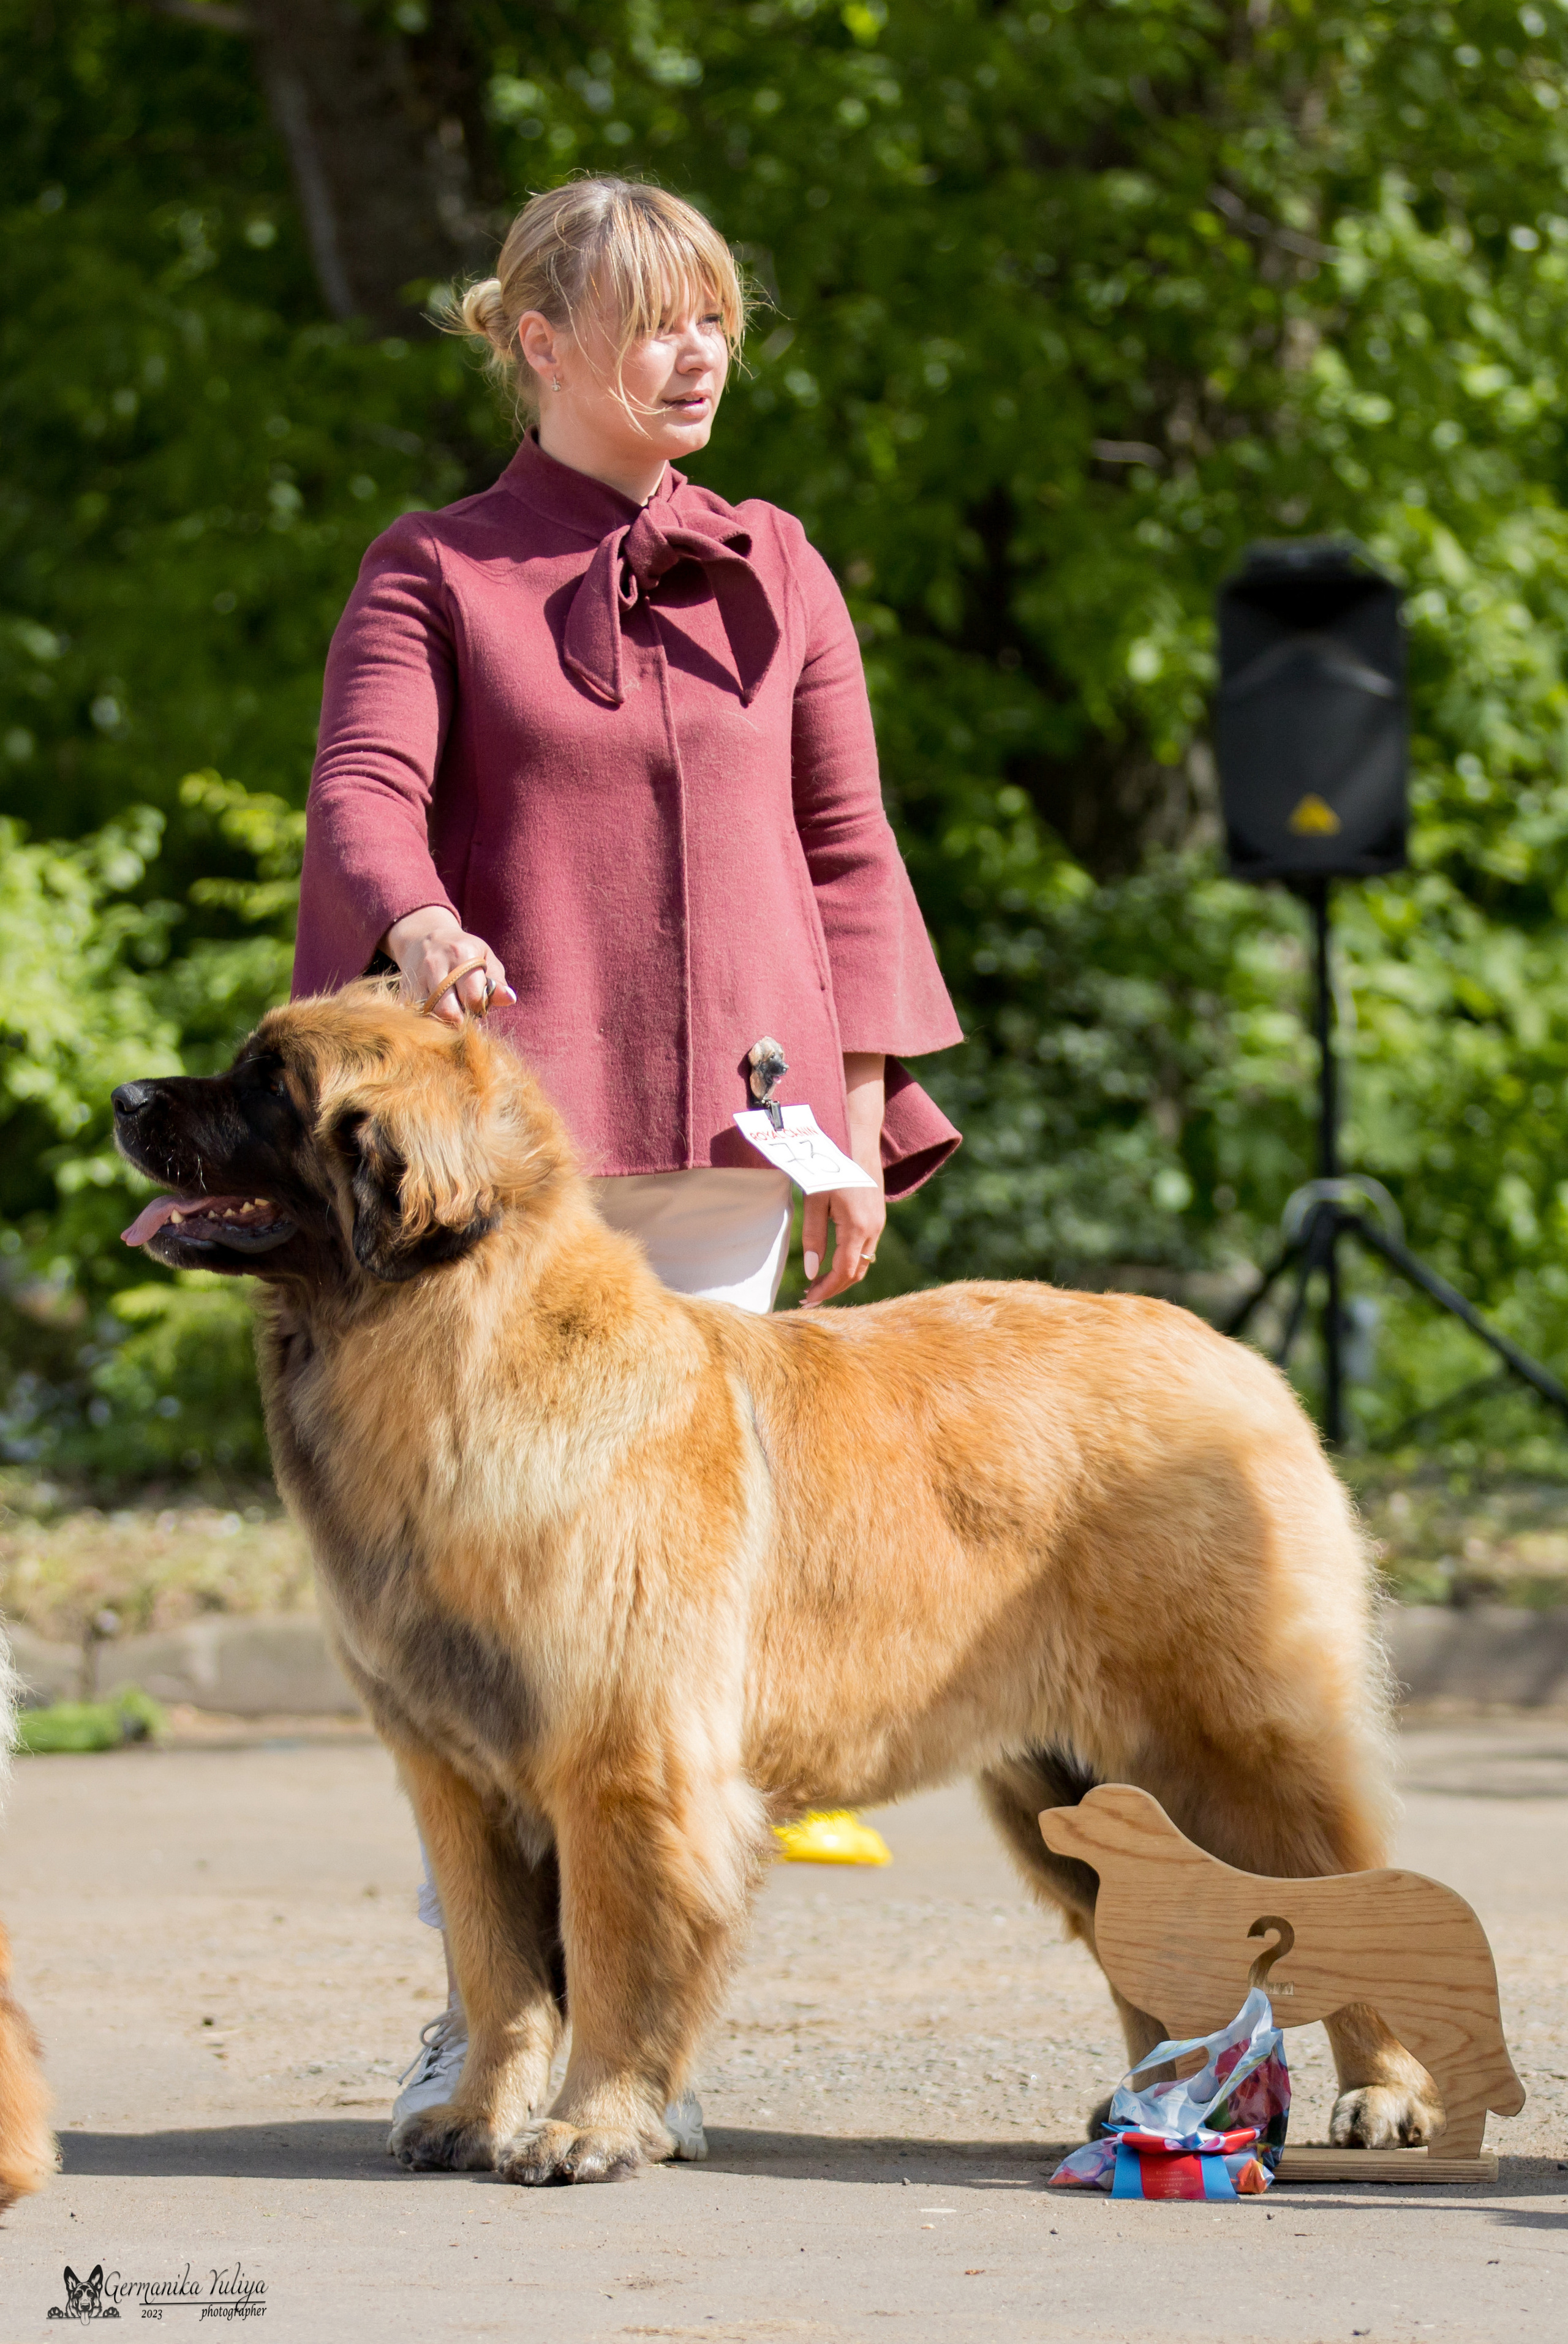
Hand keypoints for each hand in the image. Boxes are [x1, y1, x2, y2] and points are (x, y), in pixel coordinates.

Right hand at [382, 905, 515, 1026]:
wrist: (424, 938)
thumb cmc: (463, 952)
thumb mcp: (485, 959)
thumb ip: (498, 981)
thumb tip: (509, 999)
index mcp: (463, 953)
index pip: (473, 997)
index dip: (479, 1008)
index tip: (479, 1006)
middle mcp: (436, 963)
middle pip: (448, 1011)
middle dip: (461, 1021)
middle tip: (465, 1015)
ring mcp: (416, 976)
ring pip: (430, 1016)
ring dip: (444, 1023)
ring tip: (452, 1013)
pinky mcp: (404, 988)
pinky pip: (416, 1015)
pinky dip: (427, 1021)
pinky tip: (436, 1013)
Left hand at [801, 1052, 886, 1307]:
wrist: (856, 1136)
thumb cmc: (830, 1165)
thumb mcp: (815, 1200)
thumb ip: (814, 1237)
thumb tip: (813, 1273)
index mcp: (858, 1227)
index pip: (844, 1272)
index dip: (826, 1290)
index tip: (808, 1300)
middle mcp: (874, 1228)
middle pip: (857, 1273)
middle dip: (834, 1288)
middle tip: (809, 1298)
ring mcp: (879, 1223)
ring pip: (864, 1262)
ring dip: (842, 1277)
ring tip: (818, 1285)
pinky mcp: (878, 1216)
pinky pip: (867, 1248)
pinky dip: (851, 1262)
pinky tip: (833, 1263)